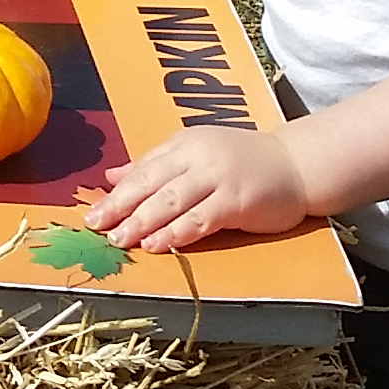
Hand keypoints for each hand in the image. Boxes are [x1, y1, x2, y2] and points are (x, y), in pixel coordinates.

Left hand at [80, 124, 324, 254]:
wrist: (297, 164)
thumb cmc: (244, 162)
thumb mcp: (196, 154)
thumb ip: (155, 165)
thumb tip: (112, 175)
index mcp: (184, 144)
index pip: (143, 170)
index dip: (116, 193)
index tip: (91, 213)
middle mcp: (198, 156)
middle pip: (151, 183)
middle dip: (120, 207)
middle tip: (95, 227)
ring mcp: (218, 177)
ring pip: (171, 201)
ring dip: (142, 222)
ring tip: (119, 240)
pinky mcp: (237, 199)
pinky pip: (201, 219)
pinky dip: (177, 232)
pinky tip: (158, 244)